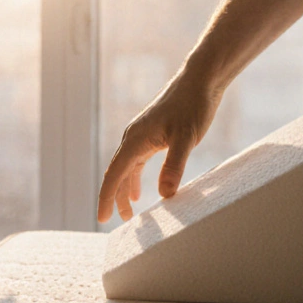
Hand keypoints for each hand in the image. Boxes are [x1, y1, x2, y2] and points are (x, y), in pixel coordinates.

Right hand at [98, 71, 221, 222]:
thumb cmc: (193, 105)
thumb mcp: (187, 138)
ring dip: (126, 190)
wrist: (200, 80)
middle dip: (115, 198)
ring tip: (130, 212)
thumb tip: (164, 195)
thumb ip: (174, 166)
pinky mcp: (152, 134)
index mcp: (136, 139)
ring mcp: (141, 135)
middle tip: (120, 223)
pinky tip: (141, 190)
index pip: (114, 174)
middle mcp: (133, 137)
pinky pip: (137, 161)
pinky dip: (135, 178)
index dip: (107, 198)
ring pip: (126, 168)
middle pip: (117, 173)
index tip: (102, 219)